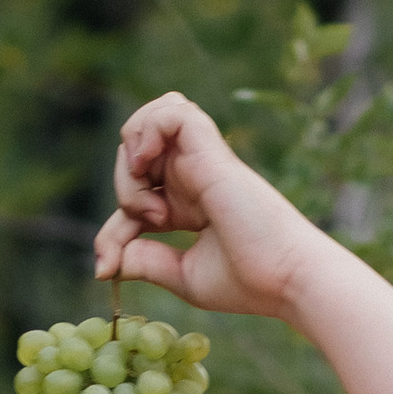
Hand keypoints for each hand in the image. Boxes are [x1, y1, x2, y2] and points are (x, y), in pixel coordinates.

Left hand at [93, 95, 324, 325]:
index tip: (105, 269)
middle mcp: (193, 176)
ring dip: (132, 148)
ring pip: (151, 119)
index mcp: (188, 203)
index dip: (110, 234)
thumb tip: (108, 261)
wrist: (287, 280)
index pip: (132, 198)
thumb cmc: (250, 282)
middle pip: (134, 152)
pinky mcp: (213, 152)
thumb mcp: (182, 276)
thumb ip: (146, 262)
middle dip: (121, 189)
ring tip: (145, 186)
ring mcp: (203, 161)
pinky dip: (148, 129)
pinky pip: (173, 111)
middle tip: (145, 224)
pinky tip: (147, 165)